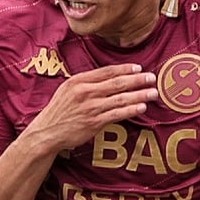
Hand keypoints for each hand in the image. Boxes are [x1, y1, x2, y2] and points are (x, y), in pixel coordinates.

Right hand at [21, 63, 157, 151]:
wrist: (46, 132)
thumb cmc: (58, 111)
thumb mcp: (67, 90)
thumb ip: (86, 83)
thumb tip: (108, 79)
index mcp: (78, 81)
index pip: (106, 71)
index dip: (124, 69)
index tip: (138, 68)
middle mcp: (85, 92)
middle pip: (117, 83)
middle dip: (137, 80)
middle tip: (152, 77)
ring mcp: (90, 107)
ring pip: (120, 98)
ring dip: (139, 95)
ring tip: (153, 92)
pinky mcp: (93, 122)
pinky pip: (117, 114)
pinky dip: (131, 110)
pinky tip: (142, 107)